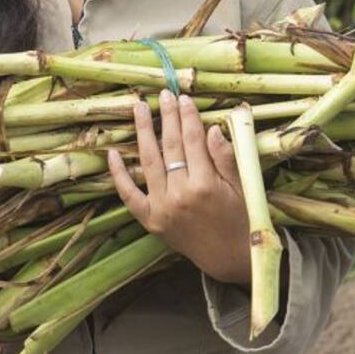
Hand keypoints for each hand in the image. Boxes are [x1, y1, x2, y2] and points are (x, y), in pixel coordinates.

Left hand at [107, 90, 251, 284]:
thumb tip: (211, 128)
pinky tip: (112, 153)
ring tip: (139, 108)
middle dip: (167, 117)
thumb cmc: (240, 219)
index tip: (184, 98)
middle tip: (163, 94)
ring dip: (142, 132)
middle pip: (170, 146)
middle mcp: (180, 194)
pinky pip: (129, 195)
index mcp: (206, 185)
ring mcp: (162, 207)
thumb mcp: (242, 188)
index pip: (193, 141)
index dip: (188, 116)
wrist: (228, 258)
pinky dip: (119, 174)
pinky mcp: (150, 220)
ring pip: (149, 162)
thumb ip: (226, 158)